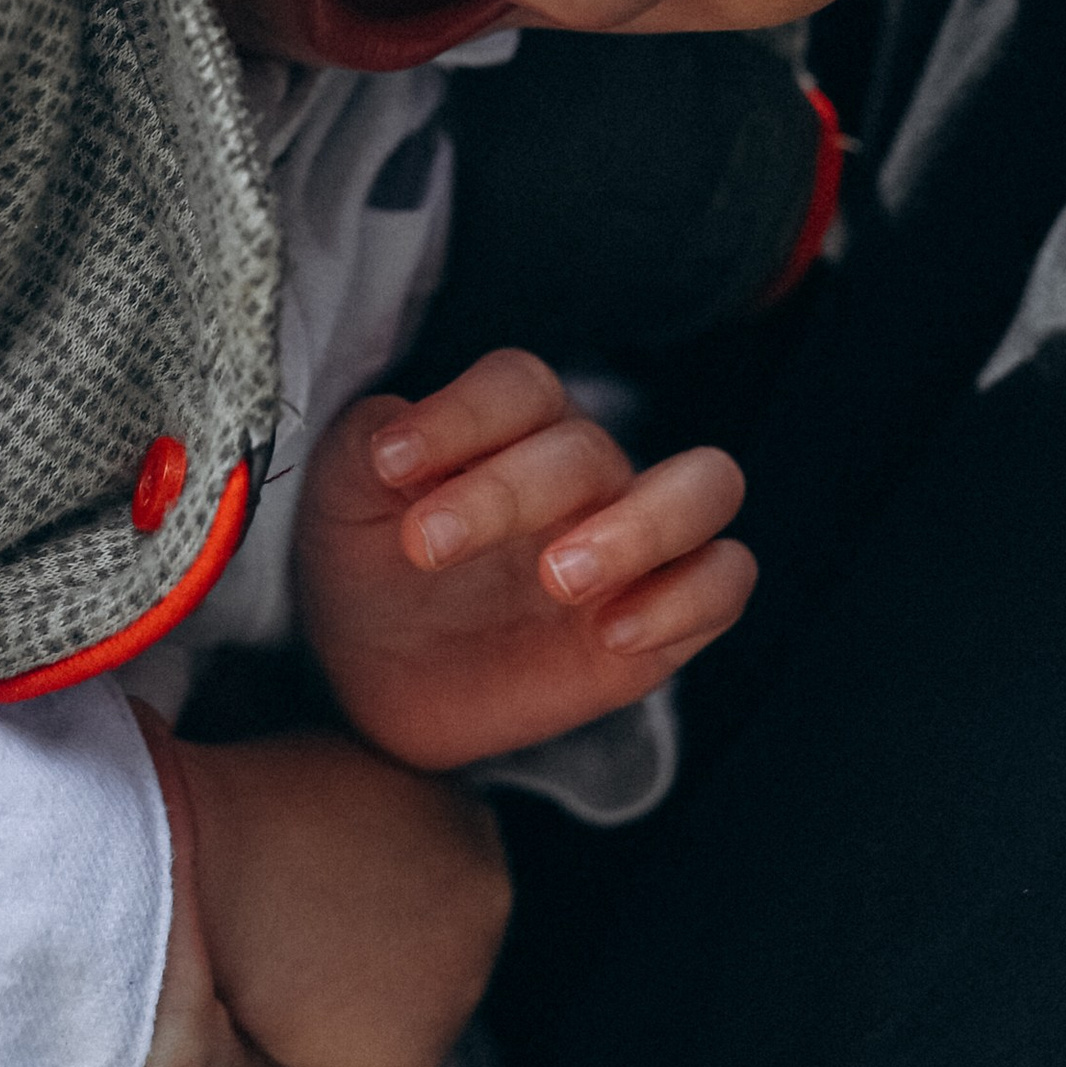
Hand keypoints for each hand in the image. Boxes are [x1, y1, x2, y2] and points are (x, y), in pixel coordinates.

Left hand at [298, 348, 754, 771]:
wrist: (378, 679)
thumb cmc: (368, 567)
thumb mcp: (342, 503)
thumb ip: (364, 449)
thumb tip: (400, 432)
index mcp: (510, 427)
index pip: (518, 387)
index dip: (462, 415)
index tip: (389, 467)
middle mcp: (585, 472)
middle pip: (590, 446)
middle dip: (512, 491)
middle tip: (431, 547)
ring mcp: (636, 542)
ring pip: (706, 487)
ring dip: (642, 525)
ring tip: (559, 579)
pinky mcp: (665, 621)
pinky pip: (724, 583)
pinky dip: (686, 599)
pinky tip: (612, 634)